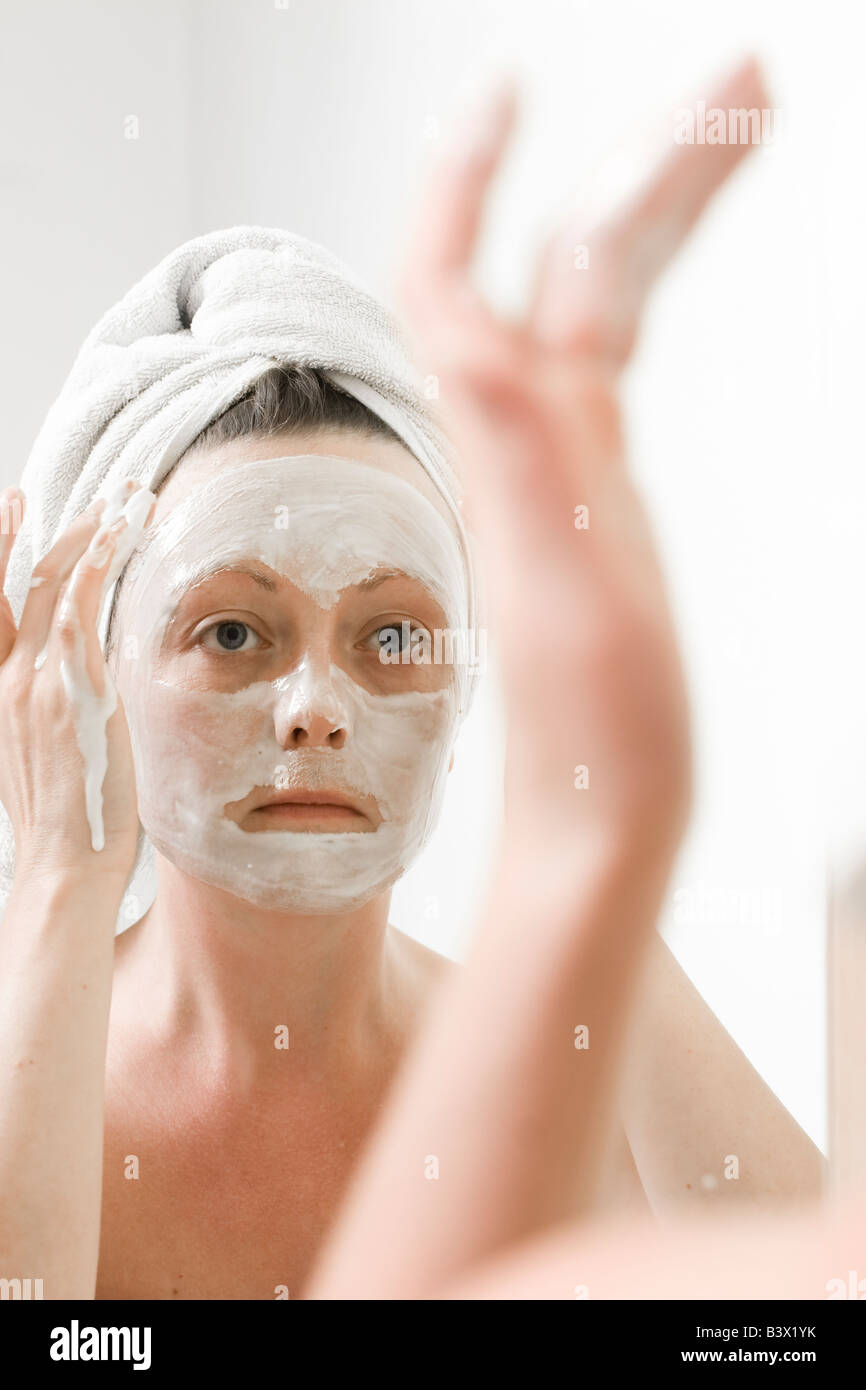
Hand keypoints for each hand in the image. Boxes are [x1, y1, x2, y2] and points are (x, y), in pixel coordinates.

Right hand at [0, 483, 151, 884]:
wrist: (65, 866)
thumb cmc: (69, 822)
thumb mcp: (48, 753)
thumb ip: (54, 707)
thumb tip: (85, 677)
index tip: (10, 512)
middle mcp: (3, 680)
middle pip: (13, 584)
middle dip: (37, 532)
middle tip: (58, 495)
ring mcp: (34, 682)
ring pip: (51, 584)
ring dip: (90, 534)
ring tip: (123, 501)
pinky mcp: (71, 689)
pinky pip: (78, 610)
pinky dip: (94, 565)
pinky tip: (115, 535)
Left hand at [396, 58, 766, 863]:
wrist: (602, 815)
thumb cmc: (594, 731)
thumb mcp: (560, 582)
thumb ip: (517, 447)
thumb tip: (465, 318)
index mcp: (514, 452)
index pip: (465, 282)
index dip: (471, 181)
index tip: (505, 93)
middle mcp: (530, 447)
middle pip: (574, 268)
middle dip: (648, 165)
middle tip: (750, 82)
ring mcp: (567, 470)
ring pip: (598, 303)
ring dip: (657, 210)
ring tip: (741, 130)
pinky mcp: (598, 505)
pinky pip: (605, 363)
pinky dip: (635, 290)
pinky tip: (652, 268)